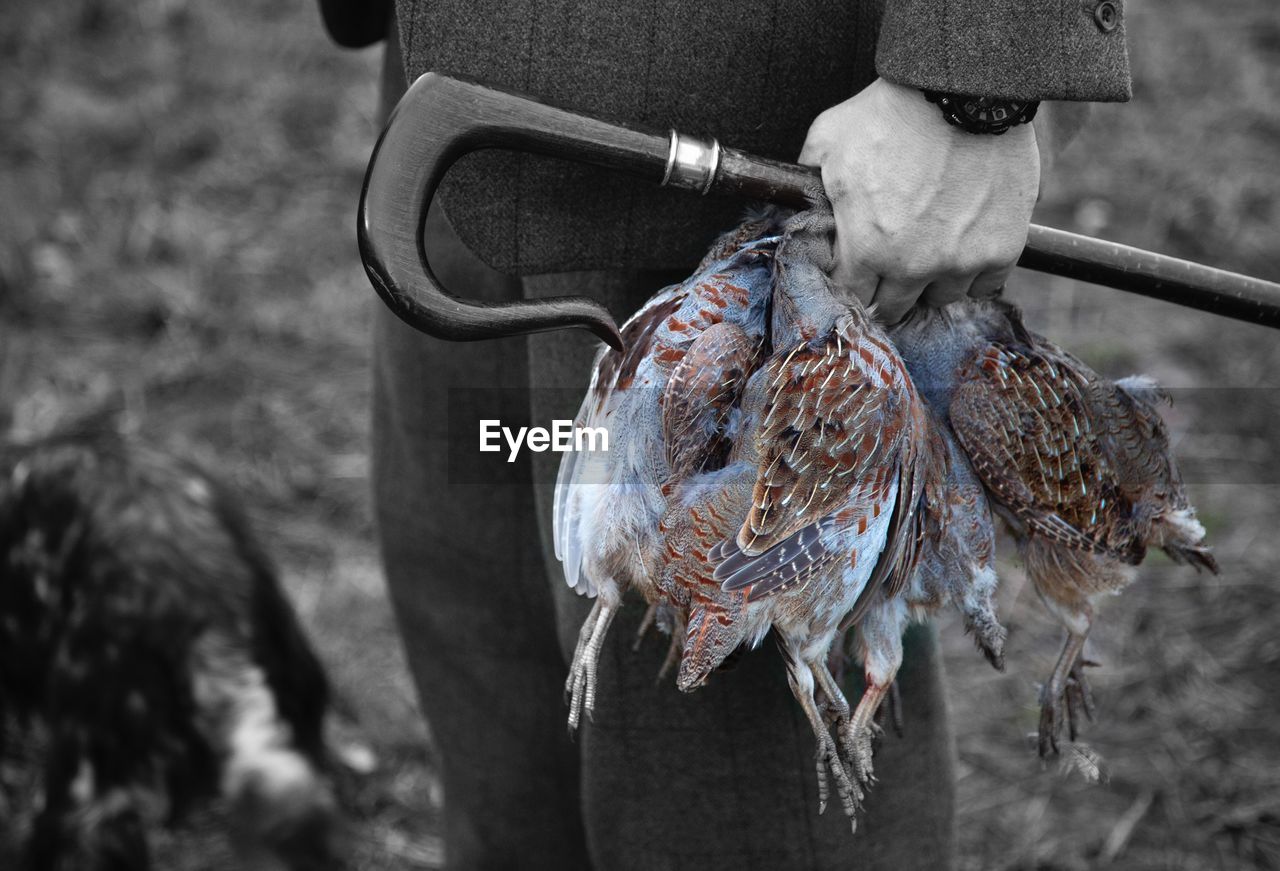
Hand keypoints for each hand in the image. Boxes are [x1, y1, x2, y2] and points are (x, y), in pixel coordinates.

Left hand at [799, 79, 1039, 323]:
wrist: (963, 88)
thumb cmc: (892, 111)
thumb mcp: (828, 140)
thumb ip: (810, 180)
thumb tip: (797, 199)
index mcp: (866, 248)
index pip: (850, 297)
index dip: (848, 283)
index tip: (853, 270)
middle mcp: (912, 266)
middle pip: (892, 308)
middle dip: (885, 288)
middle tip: (888, 264)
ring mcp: (959, 261)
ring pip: (939, 300)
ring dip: (930, 284)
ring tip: (928, 253)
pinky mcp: (1000, 250)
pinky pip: (984, 286)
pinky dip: (973, 275)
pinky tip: (963, 251)